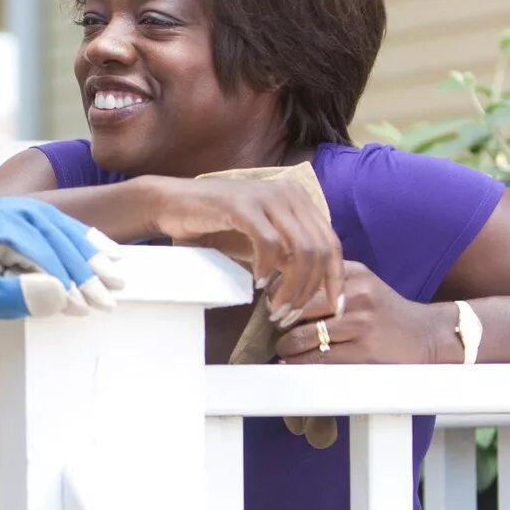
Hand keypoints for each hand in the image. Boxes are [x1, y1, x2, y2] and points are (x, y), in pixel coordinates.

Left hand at [0, 197, 124, 318]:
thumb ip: (17, 296)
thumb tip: (60, 295)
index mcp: (2, 227)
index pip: (49, 257)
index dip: (73, 283)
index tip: (91, 306)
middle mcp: (12, 212)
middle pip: (62, 239)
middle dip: (89, 270)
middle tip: (110, 297)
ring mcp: (15, 211)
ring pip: (63, 228)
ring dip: (90, 252)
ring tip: (115, 274)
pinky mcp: (16, 216)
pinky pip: (56, 224)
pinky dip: (79, 238)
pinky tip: (97, 249)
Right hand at [147, 176, 342, 319]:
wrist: (172, 205)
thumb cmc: (216, 227)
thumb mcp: (260, 243)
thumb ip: (288, 257)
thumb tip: (313, 288)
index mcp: (299, 201)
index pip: (332, 244)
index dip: (336, 279)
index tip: (334, 309)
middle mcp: (289, 194)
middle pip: (321, 250)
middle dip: (308, 290)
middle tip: (289, 315)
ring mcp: (267, 196)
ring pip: (301, 249)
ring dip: (290, 286)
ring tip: (274, 308)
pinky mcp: (243, 204)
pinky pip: (269, 243)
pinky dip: (267, 268)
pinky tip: (257, 283)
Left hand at [272, 260, 456, 363]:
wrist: (427, 336)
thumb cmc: (385, 312)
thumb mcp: (362, 283)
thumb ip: (328, 280)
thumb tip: (279, 288)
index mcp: (353, 273)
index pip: (300, 278)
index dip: (279, 294)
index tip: (272, 305)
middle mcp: (356, 295)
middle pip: (297, 307)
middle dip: (279, 321)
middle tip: (275, 330)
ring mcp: (360, 324)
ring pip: (303, 336)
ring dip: (286, 347)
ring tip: (284, 350)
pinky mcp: (364, 352)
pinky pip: (319, 360)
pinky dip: (300, 363)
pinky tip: (297, 362)